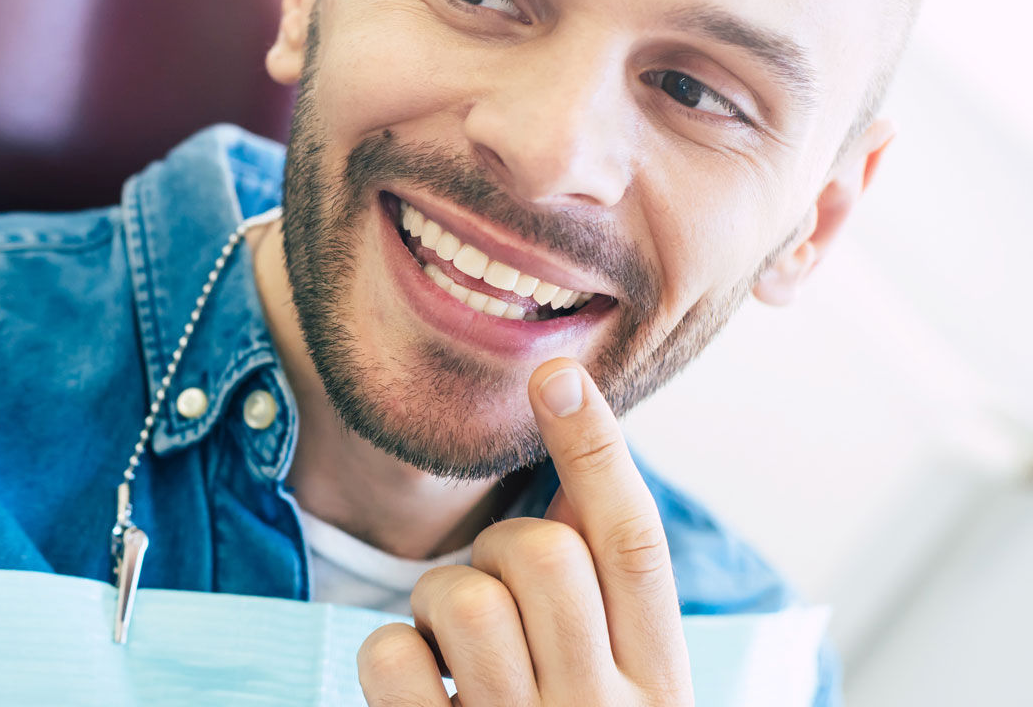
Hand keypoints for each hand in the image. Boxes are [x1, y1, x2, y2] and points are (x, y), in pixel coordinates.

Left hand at [356, 357, 692, 705]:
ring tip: (455, 654)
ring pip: (464, 597)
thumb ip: (601, 590)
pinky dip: (391, 656)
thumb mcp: (615, 682)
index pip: (636, 546)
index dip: (597, 453)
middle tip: (494, 600)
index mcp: (660, 686)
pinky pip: (391, 652)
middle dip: (497, 550)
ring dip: (437, 605)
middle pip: (542, 553)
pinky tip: (420, 689)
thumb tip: (579, 463)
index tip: (555, 374)